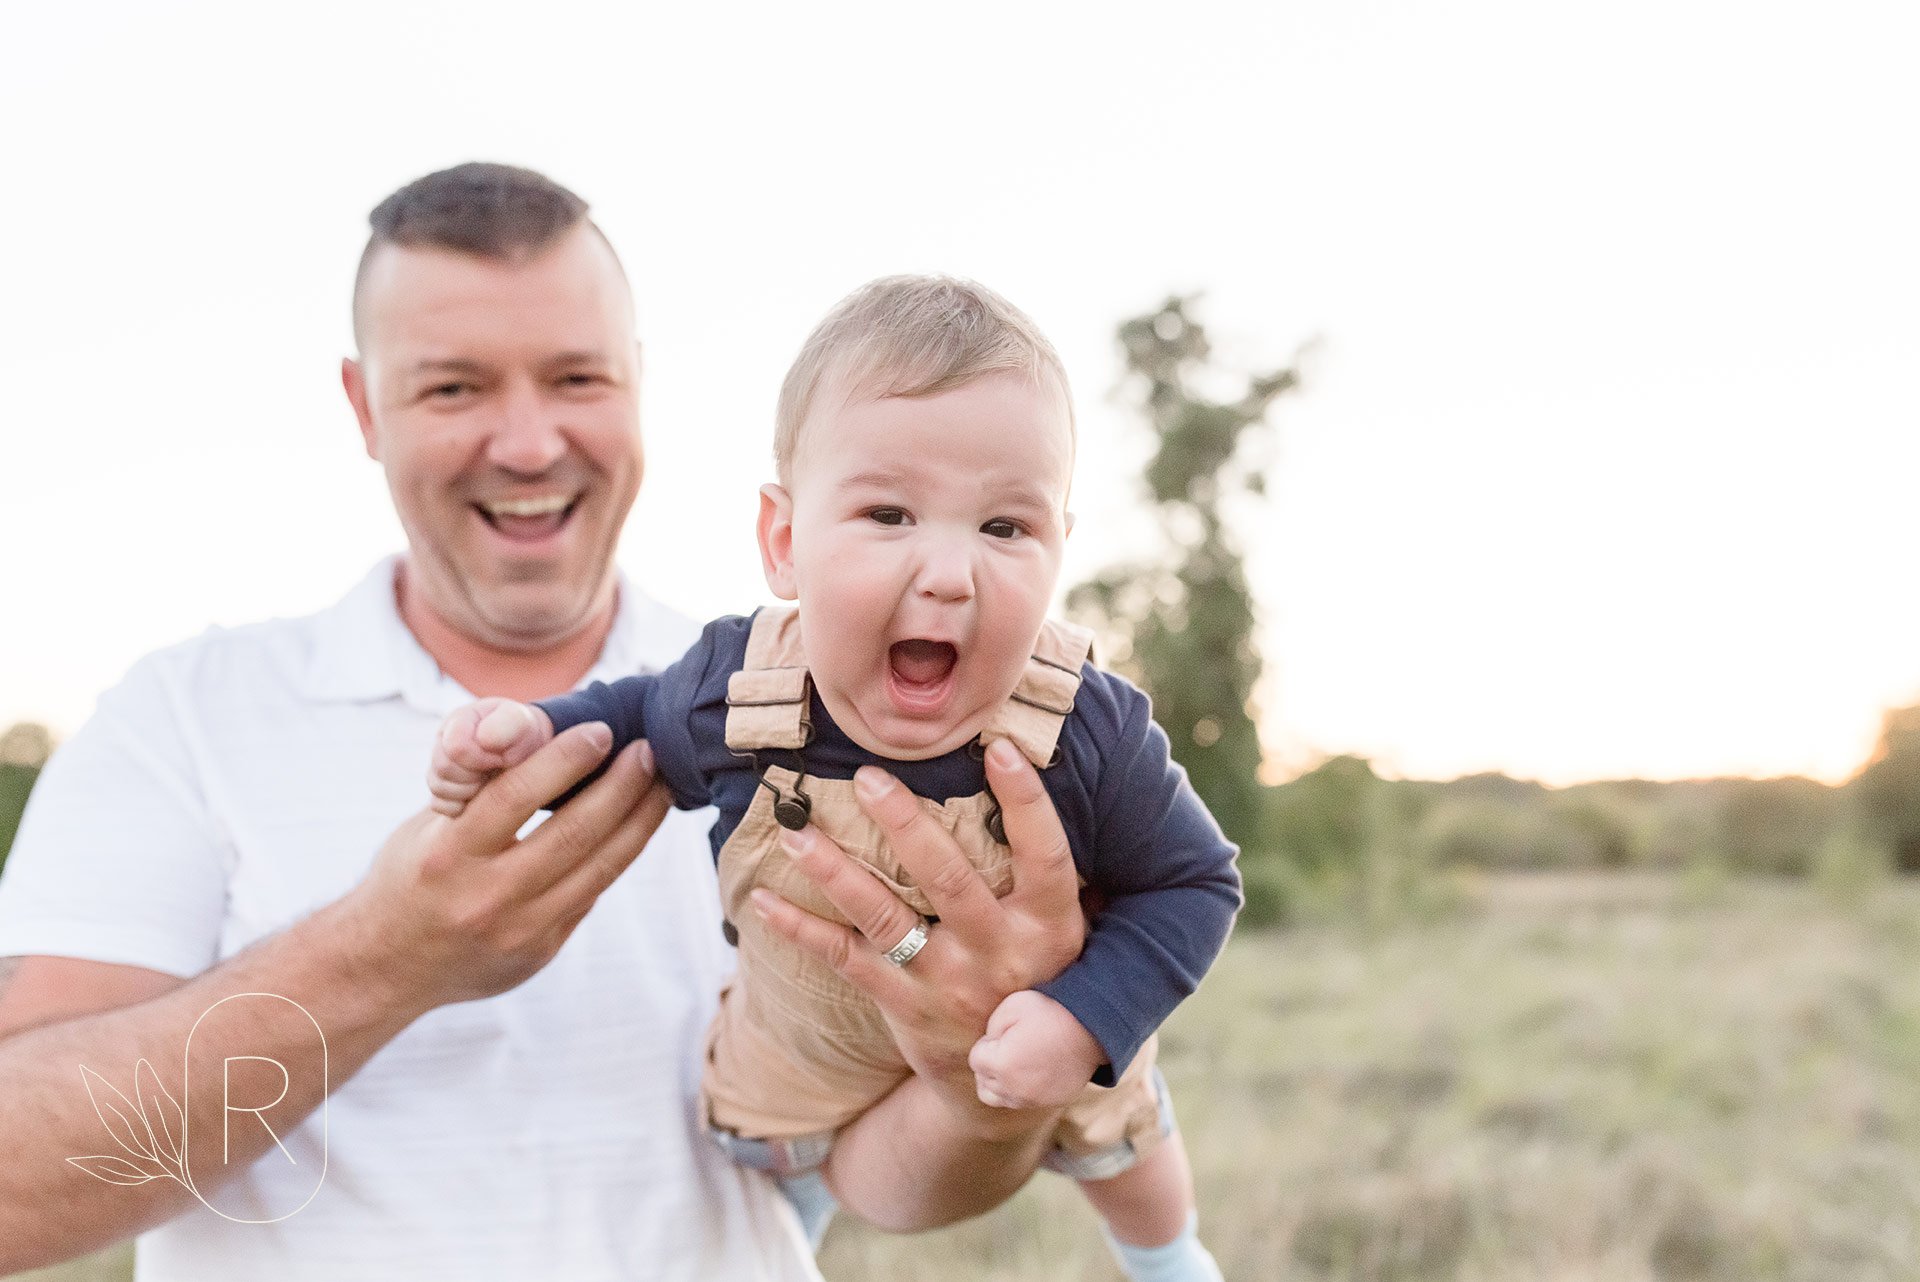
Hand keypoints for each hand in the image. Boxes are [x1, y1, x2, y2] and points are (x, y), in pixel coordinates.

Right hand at [353, 722, 669, 1012]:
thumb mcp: (429, 825)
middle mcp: (485, 897)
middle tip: (650, 750)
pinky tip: (636, 824)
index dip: (567, 759)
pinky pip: (591, 893)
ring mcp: (519, 931)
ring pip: (599, 868)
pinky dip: (618, 855)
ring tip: (661, 784)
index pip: (516, 796)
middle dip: (623, 786)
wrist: (386, 967)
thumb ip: (478, 787)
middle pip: (575, 833)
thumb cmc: (411, 875)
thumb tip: (536, 730)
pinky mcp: (542, 950)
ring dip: (639, 821)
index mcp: (448, 855)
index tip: (603, 730)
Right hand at [427, 698, 555, 817]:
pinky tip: (479, 793)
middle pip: (443, 769)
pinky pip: (440, 805)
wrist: (524, 749)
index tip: (501, 758)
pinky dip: (461, 805)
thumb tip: (484, 739)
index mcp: (457, 721)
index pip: (457, 747)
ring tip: (488, 778)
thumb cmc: (521, 733)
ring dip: (469, 789)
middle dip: (475, 773)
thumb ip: (506, 725)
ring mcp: (438, 768)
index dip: (481, 758)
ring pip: (439, 789)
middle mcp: (441, 743)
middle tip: (496, 768)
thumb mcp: (520, 722)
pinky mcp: (441, 791)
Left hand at [749, 739, 1084, 1112]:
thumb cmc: (1040, 978)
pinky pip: (848, 961)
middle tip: (868, 777)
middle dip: (905, 825)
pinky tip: (765, 902)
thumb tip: (1029, 784)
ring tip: (796, 832)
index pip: (1044, 855)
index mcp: (1051, 925)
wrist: (1016, 1086)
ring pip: (887, 919)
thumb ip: (1050, 876)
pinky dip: (803, 931)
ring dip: (837, 873)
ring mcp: (949, 983)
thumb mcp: (1066, 934)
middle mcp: (1000, 953)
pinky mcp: (906, 1006)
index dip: (1025, 802)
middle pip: (950, 880)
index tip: (999, 749)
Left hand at [968, 989, 1103, 1110]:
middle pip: (984, 1085)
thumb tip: (989, 1043)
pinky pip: (1024, 1101)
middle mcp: (1015, 1089)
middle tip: (1004, 1047)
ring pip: (1001, 1099)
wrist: (1093, 1028)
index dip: (987, 1043)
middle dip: (988, 1066)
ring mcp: (1033, 1099)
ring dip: (1000, 1082)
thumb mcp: (1012, 1006)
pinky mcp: (1050, 1102)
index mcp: (1002, 1065)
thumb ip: (991, 1028)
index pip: (976, 1060)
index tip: (1003, 1032)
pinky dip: (1021, 1089)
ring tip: (1014, 1061)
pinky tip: (1031, 1070)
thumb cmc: (1050, 1012)